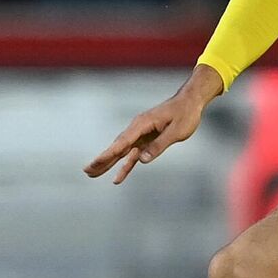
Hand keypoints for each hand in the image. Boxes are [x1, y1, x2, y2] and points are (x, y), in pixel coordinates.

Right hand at [83, 66, 221, 183]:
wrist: (190, 102)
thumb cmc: (185, 114)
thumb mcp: (177, 131)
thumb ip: (159, 145)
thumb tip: (142, 159)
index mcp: (142, 123)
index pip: (123, 141)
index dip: (110, 153)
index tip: (98, 161)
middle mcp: (137, 129)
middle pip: (117, 147)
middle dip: (102, 160)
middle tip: (87, 171)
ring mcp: (141, 134)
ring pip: (121, 152)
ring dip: (108, 163)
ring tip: (92, 174)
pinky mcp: (146, 140)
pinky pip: (133, 154)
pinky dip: (125, 165)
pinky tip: (118, 176)